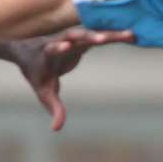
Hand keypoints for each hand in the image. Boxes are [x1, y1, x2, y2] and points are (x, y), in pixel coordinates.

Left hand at [16, 28, 134, 130]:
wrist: (31, 51)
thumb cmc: (37, 73)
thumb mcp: (43, 93)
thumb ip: (53, 108)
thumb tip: (56, 129)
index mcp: (48, 53)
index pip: (52, 48)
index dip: (59, 47)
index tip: (66, 46)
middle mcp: (61, 41)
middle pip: (74, 35)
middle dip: (88, 36)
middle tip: (103, 39)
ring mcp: (74, 38)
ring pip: (92, 32)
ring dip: (109, 33)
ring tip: (130, 35)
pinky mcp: (83, 38)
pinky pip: (100, 35)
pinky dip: (114, 35)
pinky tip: (131, 35)